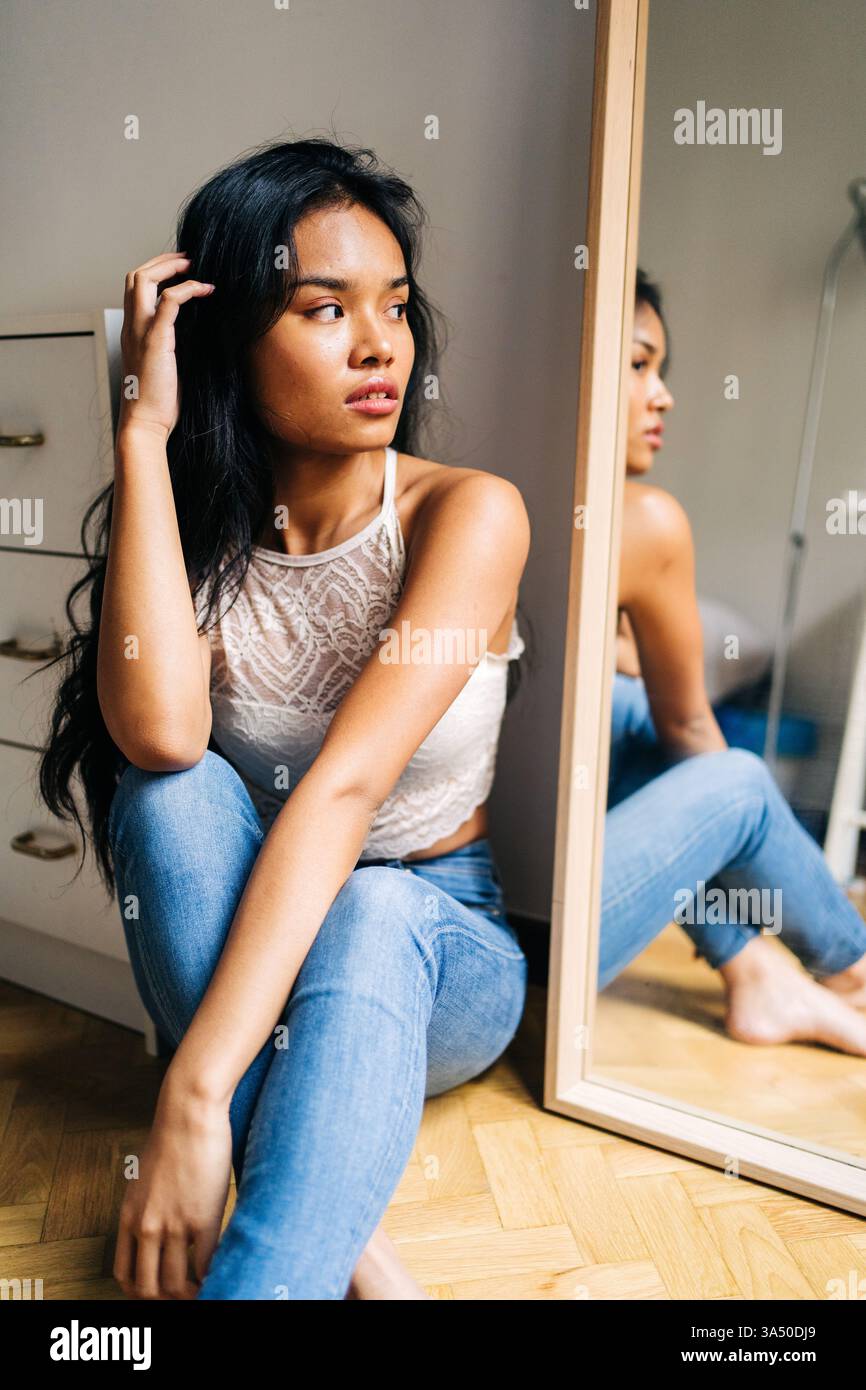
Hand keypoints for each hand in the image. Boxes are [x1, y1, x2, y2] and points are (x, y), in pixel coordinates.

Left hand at [113, 1081, 232, 1299]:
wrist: (188, 1113)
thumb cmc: (171, 1138)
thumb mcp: (143, 1178)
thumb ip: (145, 1208)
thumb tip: (157, 1229)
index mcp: (129, 1217)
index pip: (124, 1275)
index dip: (140, 1293)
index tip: (157, 1292)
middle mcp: (146, 1226)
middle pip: (148, 1288)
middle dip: (166, 1300)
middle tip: (184, 1295)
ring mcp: (174, 1225)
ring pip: (177, 1284)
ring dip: (191, 1293)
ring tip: (204, 1287)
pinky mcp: (203, 1218)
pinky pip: (205, 1265)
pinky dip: (212, 1276)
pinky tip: (219, 1270)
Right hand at [117, 251, 214, 443]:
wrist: (146, 423)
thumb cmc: (159, 402)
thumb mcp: (167, 365)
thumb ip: (175, 344)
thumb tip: (199, 331)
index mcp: (133, 332)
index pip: (136, 288)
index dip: (157, 273)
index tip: (182, 270)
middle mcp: (131, 326)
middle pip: (135, 275)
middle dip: (162, 261)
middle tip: (188, 260)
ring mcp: (140, 331)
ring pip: (144, 279)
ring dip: (171, 267)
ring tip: (195, 267)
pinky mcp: (155, 340)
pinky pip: (169, 300)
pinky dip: (187, 289)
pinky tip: (205, 290)